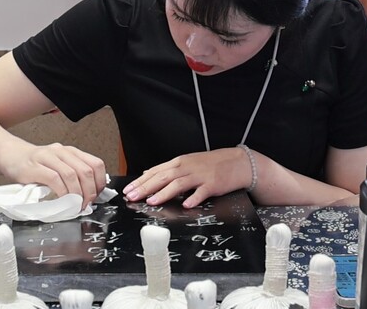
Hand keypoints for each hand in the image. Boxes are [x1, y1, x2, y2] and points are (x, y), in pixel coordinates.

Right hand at [0, 140, 106, 207]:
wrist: (10, 155)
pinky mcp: (34, 167)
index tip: (97, 196)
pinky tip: (61, 199)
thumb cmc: (35, 164)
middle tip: (86, 204)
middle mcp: (61, 151)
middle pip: (85, 171)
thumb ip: (72, 175)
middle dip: (89, 191)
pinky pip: (54, 179)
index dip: (100, 182)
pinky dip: (61, 192)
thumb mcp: (58, 165)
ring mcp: (47, 157)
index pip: (95, 164)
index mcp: (71, 152)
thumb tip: (88, 195)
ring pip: (71, 175)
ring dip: (76, 194)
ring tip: (75, 205)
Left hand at [122, 147, 249, 208]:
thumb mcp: (187, 162)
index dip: (141, 181)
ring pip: (179, 183)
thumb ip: (168, 169)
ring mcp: (200, 175)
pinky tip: (186, 205)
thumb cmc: (211, 164)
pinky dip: (193, 198)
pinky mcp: (213, 184)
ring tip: (152, 201)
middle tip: (132, 197)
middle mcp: (187, 167)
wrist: (237, 162)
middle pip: (163, 177)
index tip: (128, 190)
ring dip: (164, 192)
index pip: (156, 171)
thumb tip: (147, 173)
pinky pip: (201, 192)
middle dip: (146, 187)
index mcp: (179, 162)